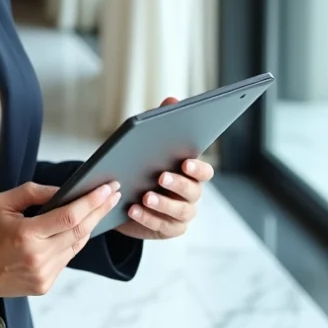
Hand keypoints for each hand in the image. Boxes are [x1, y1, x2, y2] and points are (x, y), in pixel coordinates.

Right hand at [0, 180, 121, 299]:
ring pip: (77, 245)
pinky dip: (74, 242)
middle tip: (113, 194)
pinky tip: (80, 228)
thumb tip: (62, 191)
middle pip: (80, 231)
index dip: (91, 202)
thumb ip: (32, 192)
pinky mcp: (46, 284)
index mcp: (26, 234)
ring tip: (101, 208)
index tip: (106, 189)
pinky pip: (67, 259)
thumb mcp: (1, 203)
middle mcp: (38, 256)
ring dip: (90, 226)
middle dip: (99, 210)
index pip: (68, 216)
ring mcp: (44, 273)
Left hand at [113, 96, 214, 239]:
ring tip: (145, 196)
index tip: (185, 162)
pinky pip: (162, 226)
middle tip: (161, 177)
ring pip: (181, 211)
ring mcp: (181, 213)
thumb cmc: (140, 166)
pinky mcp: (168, 228)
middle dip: (178, 184)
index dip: (197, 168)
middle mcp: (191, 193)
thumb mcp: (146, 143)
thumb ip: (161, 122)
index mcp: (189, 172)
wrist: (124, 197)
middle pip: (193, 191)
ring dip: (163, 204)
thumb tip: (172, 99)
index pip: (203, 171)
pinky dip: (148, 218)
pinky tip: (132, 209)